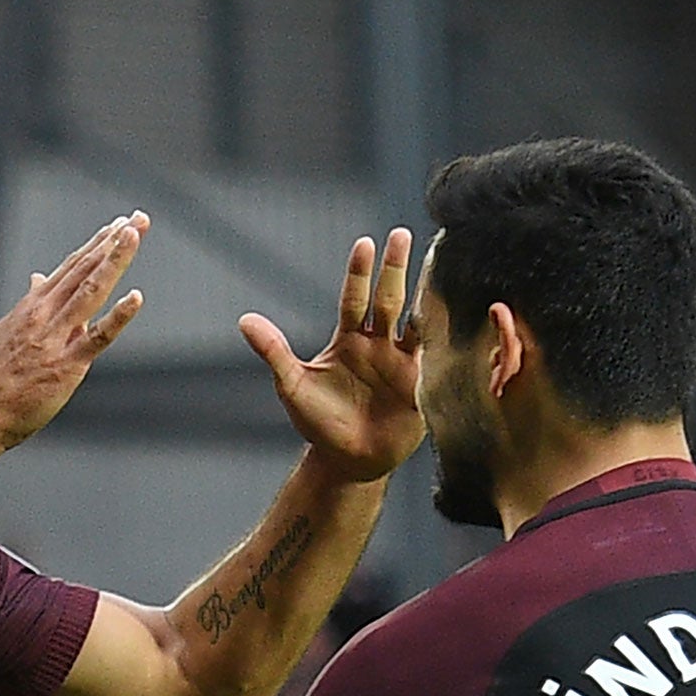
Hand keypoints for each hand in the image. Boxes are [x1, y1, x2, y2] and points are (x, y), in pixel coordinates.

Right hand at [0, 212, 149, 449]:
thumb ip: (27, 304)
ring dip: (114, 260)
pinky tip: (135, 298)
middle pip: (84, 269)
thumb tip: (38, 280)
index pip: (70, 266)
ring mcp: (56, 337)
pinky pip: (97, 336)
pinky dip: (117, 316)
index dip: (96, 244)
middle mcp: (44, 314)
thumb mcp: (6, 331)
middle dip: (112, 241)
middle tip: (137, 219)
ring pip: (91, 290)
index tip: (117, 225)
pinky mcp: (67, 364)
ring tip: (133, 236)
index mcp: (33, 306)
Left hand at [242, 229, 423, 481]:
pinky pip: (432, 355)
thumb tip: (245, 320)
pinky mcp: (420, 385)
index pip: (354, 299)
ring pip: (415, 320)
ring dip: (424, 294)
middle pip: (387, 299)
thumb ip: (274, 351)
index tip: (365, 243)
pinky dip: (440, 336)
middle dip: (394, 268)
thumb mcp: (293, 386)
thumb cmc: (318, 423)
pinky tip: (450, 312)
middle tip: (400, 234)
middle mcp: (377, 344)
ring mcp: (401, 363)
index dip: (359, 273)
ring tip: (439, 264)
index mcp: (348, 340)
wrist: (348, 461)